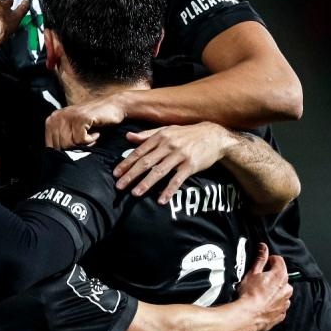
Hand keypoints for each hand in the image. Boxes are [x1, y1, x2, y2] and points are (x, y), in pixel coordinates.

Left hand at [44, 95, 126, 149]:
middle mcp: (57, 116)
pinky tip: (95, 132)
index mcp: (52, 120)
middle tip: (85, 139)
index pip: (50, 146)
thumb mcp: (72, 130)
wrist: (113, 106)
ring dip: (84, 144)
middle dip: (75, 147)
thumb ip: (62, 140)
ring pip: (69, 144)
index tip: (77, 145)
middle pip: (60, 146)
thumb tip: (57, 161)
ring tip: (90, 135)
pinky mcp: (81, 117)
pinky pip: (81, 139)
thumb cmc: (93, 121)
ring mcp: (69, 116)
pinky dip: (91, 140)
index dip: (65, 151)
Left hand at [114, 122, 230, 202]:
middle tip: (119, 186)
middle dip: (131, 175)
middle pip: (146, 162)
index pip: (139, 152)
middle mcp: (168, 145)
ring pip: (159, 171)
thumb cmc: (187, 134)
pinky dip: (169, 190)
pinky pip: (177, 180)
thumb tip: (128, 137)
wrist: (214, 136)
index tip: (116, 174)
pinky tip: (161, 200)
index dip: (126, 163)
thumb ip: (147, 135)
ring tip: (135, 194)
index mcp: (160, 136)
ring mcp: (180, 155)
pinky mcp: (191, 165)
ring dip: (146, 184)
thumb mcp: (167, 130)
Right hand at [235, 243, 291, 330]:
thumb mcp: (252, 272)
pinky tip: (263, 304)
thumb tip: (264, 247)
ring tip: (260, 294)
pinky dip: (274, 303)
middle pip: (282, 276)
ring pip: (282, 291)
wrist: (247, 316)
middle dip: (272, 277)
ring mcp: (285, 302)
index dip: (270, 261)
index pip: (279, 260)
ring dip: (274, 291)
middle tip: (259, 281)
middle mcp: (287, 288)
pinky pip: (280, 305)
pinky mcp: (281, 314)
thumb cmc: (248, 294)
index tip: (263, 266)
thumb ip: (260, 258)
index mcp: (280, 275)